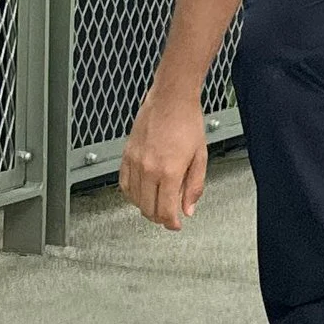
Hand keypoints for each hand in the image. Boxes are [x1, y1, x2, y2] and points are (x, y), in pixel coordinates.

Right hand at [119, 79, 208, 230]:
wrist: (171, 98)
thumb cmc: (187, 122)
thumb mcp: (200, 156)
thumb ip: (194, 186)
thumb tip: (188, 209)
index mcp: (170, 171)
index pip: (165, 211)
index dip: (171, 223)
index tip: (176, 225)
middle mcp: (149, 169)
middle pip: (148, 209)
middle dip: (159, 217)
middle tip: (169, 215)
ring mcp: (135, 162)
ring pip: (134, 199)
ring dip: (145, 207)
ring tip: (156, 204)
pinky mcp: (126, 155)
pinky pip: (124, 184)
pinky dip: (131, 194)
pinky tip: (141, 193)